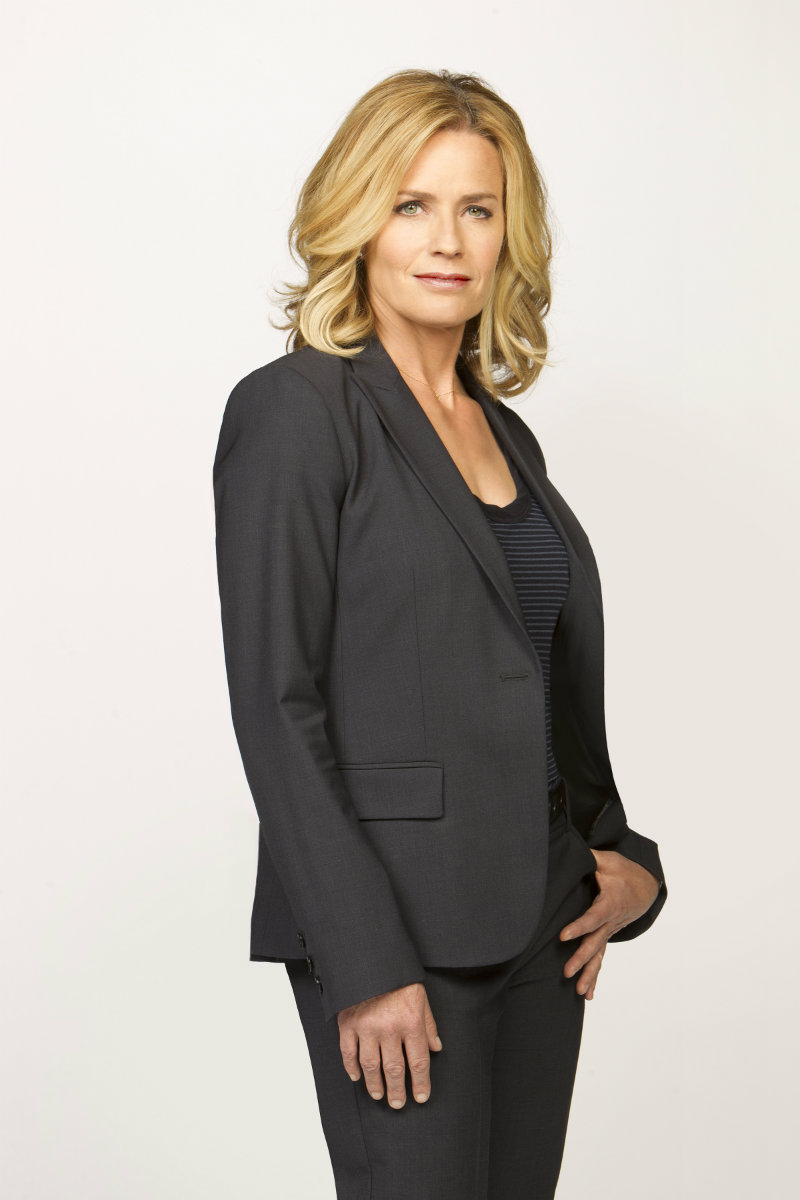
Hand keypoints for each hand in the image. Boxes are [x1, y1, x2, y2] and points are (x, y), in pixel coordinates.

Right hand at [337, 982, 442, 1108]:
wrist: (372, 959)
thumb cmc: (399, 978)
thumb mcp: (421, 998)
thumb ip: (429, 1025)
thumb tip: (436, 1047)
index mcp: (410, 1022)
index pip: (418, 1061)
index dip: (421, 1083)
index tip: (421, 1097)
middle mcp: (389, 1028)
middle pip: (395, 1069)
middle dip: (398, 1090)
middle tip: (398, 1104)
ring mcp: (366, 1027)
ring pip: (371, 1065)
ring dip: (375, 1084)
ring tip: (379, 1095)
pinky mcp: (348, 1023)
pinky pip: (348, 1052)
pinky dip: (351, 1067)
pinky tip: (357, 1076)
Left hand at [559, 851, 660, 999]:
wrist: (644, 886)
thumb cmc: (623, 872)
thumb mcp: (608, 860)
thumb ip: (589, 858)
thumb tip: (568, 849)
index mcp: (610, 902)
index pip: (593, 917)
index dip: (579, 926)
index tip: (563, 936)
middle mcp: (611, 921)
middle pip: (595, 942)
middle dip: (582, 958)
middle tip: (566, 971)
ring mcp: (610, 931)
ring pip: (599, 955)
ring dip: (589, 974)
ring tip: (578, 991)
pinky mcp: (607, 936)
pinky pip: (601, 958)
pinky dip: (595, 976)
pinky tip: (587, 994)